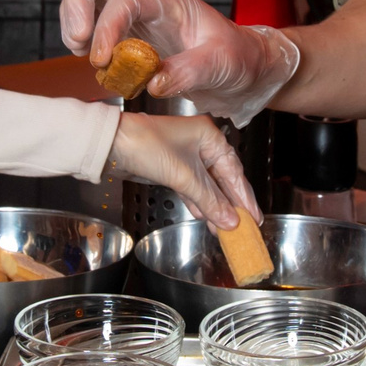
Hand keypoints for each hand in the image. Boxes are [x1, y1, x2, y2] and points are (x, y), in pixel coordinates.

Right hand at [59, 0, 299, 121]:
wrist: (245, 65)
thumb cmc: (238, 57)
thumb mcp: (222, 64)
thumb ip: (189, 71)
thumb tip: (153, 81)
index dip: (106, 26)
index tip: (103, 59)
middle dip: (75, 5)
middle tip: (77, 42)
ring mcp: (135, 13)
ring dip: (76, 24)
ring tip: (87, 56)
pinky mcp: (128, 32)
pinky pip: (95, 24)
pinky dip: (86, 42)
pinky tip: (100, 65)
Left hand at [108, 113, 259, 230]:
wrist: (112, 144)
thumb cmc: (146, 146)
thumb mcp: (183, 176)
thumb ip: (209, 200)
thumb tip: (230, 220)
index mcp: (209, 136)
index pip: (234, 171)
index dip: (244, 197)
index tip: (254, 217)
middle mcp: (200, 144)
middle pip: (222, 179)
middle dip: (232, 204)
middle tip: (245, 226)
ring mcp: (185, 156)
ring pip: (207, 186)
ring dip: (215, 207)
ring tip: (226, 229)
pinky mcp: (172, 168)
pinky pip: (192, 188)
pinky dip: (199, 203)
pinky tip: (206, 217)